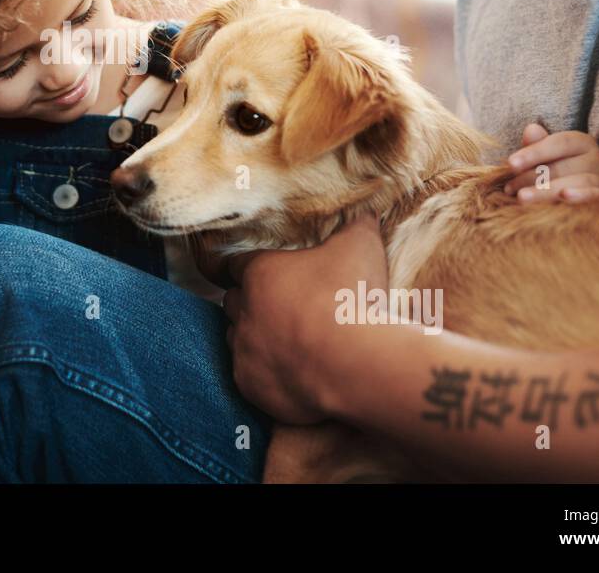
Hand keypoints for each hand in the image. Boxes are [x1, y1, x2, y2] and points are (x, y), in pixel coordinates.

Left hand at [222, 217, 387, 424]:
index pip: (233, 265)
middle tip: (279, 308)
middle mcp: (244, 310)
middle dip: (250, 303)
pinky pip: (249, 376)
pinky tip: (289, 373)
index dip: (245, 268)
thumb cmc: (354, 298)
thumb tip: (365, 213)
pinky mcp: (250, 385)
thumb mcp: (360, 246)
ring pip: (237, 340)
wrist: (358, 364)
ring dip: (254, 338)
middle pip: (233, 302)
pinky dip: (264, 374)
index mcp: (260, 273)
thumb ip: (356, 225)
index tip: (251, 272)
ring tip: (285, 341)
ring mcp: (245, 350)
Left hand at [504, 123, 598, 203]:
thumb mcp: (549, 156)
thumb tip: (531, 130)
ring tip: (522, 197)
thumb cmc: (562, 170)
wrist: (587, 192)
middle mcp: (596, 159)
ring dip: (545, 191)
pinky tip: (564, 196)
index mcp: (581, 143)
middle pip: (561, 167)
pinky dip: (581, 196)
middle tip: (509, 188)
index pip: (557, 144)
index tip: (510, 164)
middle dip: (531, 178)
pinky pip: (595, 196)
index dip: (533, 153)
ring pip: (574, 182)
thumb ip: (538, 144)